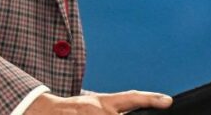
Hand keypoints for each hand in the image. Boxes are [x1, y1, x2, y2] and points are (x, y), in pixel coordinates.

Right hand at [26, 90, 172, 113]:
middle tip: (117, 114)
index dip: (150, 99)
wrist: (43, 112)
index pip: (131, 98)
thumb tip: (130, 111)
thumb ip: (113, 110)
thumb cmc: (73, 110)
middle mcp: (97, 109)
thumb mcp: (94, 105)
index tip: (168, 101)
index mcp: (103, 102)